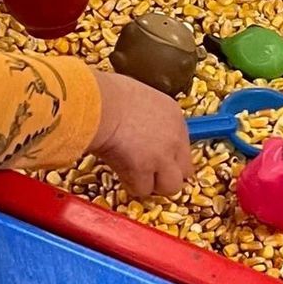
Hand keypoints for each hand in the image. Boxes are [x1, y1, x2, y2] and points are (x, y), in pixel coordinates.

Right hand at [87, 72, 192, 199]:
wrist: (97, 104)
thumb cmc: (107, 94)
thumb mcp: (138, 98)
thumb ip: (147, 116)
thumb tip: (138, 125)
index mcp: (174, 116)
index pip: (185, 148)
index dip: (171, 157)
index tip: (159, 160)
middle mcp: (173, 139)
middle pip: (185, 172)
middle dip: (167, 176)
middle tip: (149, 173)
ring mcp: (161, 157)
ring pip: (169, 187)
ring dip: (152, 184)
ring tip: (134, 175)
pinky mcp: (143, 170)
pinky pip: (142, 189)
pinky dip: (130, 184)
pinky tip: (119, 172)